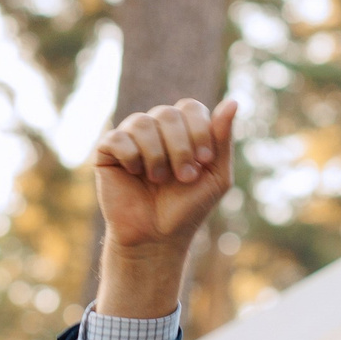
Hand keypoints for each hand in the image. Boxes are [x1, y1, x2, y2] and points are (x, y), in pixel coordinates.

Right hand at [92, 97, 237, 317]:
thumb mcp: (216, 176)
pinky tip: (134, 174)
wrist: (157, 238)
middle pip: (167, 113)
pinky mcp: (107, 152)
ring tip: (157, 180)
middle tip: (184, 177)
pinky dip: (131, 157)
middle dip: (180, 147)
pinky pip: (118, 138)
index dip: (198, 130)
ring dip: (156, 155)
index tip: (204, 160)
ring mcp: (130, 138)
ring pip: (142, 122)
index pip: (190, 107)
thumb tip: (233, 101)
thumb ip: (222, 139)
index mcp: (182, 130)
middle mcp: (156, 128)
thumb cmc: (187, 208)